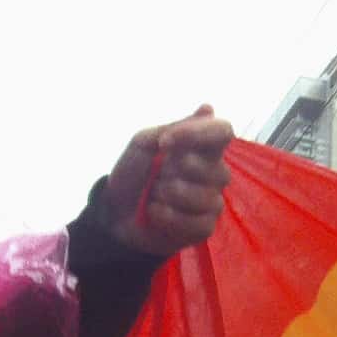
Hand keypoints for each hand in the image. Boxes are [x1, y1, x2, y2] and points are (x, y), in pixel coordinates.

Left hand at [101, 105, 234, 255]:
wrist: (114, 211)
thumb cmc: (133, 173)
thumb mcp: (144, 143)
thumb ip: (175, 128)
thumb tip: (208, 108)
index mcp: (202, 147)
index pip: (223, 131)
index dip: (198, 135)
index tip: (164, 142)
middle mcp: (214, 172)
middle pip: (216, 169)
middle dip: (175, 174)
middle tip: (156, 176)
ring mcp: (212, 201)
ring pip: (205, 198)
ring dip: (168, 195)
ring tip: (153, 195)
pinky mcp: (204, 228)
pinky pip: (197, 223)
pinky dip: (168, 217)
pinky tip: (155, 213)